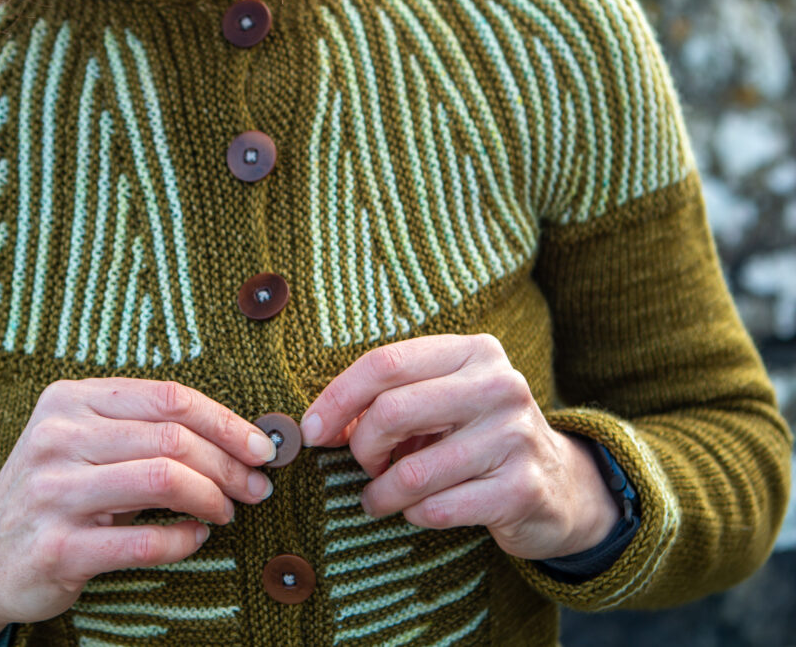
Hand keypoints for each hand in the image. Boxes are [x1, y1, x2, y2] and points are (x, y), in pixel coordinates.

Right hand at [0, 378, 276, 646]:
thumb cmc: (55, 489)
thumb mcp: (84, 440)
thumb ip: (144, 428)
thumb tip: (237, 436)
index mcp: (69, 400)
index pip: (168, 397)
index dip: (225, 422)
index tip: (260, 446)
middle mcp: (57, 439)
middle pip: (173, 438)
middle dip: (229, 464)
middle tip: (255, 487)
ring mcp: (53, 493)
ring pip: (163, 480)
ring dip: (213, 498)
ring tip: (227, 511)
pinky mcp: (57, 548)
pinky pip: (143, 540)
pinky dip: (183, 539)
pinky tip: (196, 538)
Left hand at [300, 334, 618, 560]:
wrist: (557, 485)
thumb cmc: (475, 437)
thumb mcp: (439, 402)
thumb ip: (386, 400)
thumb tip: (317, 425)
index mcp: (473, 352)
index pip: (386, 363)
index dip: (337, 398)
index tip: (310, 430)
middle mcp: (499, 386)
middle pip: (392, 411)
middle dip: (361, 447)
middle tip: (363, 464)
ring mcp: (515, 437)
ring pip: (412, 472)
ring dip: (382, 493)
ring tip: (381, 497)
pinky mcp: (521, 489)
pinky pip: (438, 509)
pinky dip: (414, 515)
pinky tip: (420, 511)